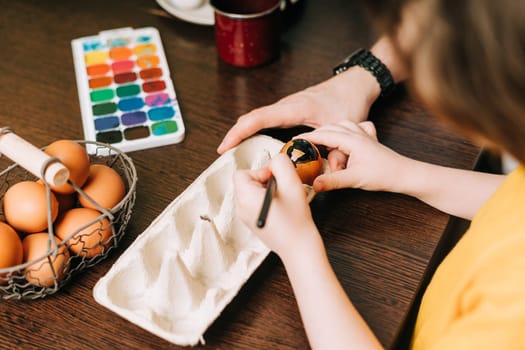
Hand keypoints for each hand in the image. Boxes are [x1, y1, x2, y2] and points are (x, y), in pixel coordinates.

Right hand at [217, 67, 380, 153]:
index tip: (225, 145)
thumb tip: (332, 172)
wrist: (354, 84)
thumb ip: (339, 152)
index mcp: (294, 108)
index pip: (258, 118)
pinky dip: (253, 128)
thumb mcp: (346, 128)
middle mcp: (286, 105)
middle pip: (251, 117)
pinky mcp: (289, 111)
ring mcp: (286, 107)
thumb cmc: (348, 99)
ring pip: (256, 117)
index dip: (239, 132)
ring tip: (230, 148)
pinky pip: (264, 118)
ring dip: (242, 131)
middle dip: (234, 133)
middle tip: (223, 152)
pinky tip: (249, 139)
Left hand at [233, 153, 321, 258]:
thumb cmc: (295, 221)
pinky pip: (256, 203)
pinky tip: (282, 208)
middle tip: (281, 189)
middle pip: (246, 182)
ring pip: (253, 192)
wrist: (299, 248)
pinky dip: (268, 201)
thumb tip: (274, 161)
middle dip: (265, 181)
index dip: (260, 171)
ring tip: (283, 199)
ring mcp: (246, 217)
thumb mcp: (291, 183)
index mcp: (246, 198)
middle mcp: (241, 208)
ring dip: (268, 191)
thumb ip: (281, 164)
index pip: (242, 173)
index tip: (274, 179)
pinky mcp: (253, 222)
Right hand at [297, 121, 409, 192]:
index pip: (323, 135)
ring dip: (332, 137)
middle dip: (318, 140)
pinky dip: (346, 132)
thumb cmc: (384, 175)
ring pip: (341, 127)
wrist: (405, 175)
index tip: (294, 140)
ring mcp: (363, 134)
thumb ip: (332, 181)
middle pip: (330, 130)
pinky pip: (354, 128)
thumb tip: (314, 184)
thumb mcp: (354, 180)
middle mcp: (357, 133)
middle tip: (308, 152)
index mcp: (352, 140)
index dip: (307, 137)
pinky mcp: (368, 139)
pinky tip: (346, 142)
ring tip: (329, 154)